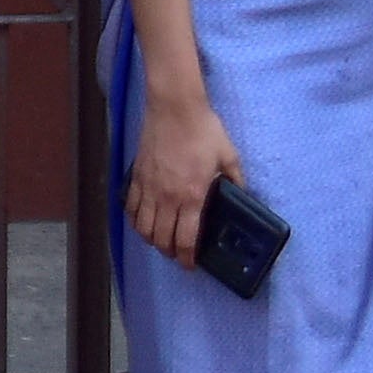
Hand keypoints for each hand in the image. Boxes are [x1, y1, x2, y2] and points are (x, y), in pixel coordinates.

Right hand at [126, 89, 239, 264]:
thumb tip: (242, 194)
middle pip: (161, 239)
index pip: (186, 239)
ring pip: (142, 228)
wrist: (174, 107)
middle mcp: (167, 198)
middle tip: (177, 254)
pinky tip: (142, 221)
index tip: (190, 265)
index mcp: (191, 196)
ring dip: (151, 240)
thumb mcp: (228, 156)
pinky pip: (130, 208)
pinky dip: (135, 220)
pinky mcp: (135, 177)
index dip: (187, 258)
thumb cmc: (203, 130)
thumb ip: (236, 179)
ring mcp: (148, 188)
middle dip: (169, 252)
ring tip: (160, 240)